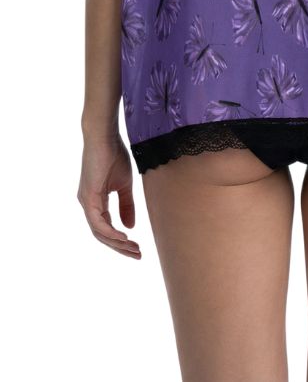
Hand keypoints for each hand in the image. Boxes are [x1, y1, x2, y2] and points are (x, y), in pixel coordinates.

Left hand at [77, 132, 140, 258]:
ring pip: (99, 232)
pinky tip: (123, 237)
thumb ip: (126, 205)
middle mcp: (88, 205)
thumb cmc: (114, 155)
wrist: (106, 136)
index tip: (138, 248)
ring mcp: (86, 202)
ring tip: (133, 248)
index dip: (121, 241)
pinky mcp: (88, 197)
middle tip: (138, 254)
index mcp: (96, 201)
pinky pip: (97, 223)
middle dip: (120, 247)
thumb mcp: (125, 184)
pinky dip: (110, 232)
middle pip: (102, 235)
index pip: (106, 228)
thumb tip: (130, 227)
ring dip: (117, 243)